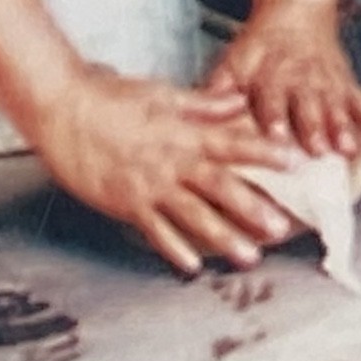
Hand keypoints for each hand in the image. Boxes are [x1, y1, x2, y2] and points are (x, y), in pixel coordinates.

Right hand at [25, 66, 302, 276]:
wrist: (64, 110)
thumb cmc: (111, 98)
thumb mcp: (162, 94)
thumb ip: (202, 104)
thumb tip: (238, 102)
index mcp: (183, 132)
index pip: (233, 142)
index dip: (266, 153)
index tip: (296, 161)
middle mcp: (172, 161)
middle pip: (220, 187)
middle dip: (253, 208)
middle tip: (282, 227)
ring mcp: (149, 186)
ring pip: (193, 216)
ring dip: (224, 237)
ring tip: (249, 256)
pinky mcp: (126, 204)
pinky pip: (155, 231)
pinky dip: (174, 249)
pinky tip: (193, 266)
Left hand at [209, 0, 360, 160]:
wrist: (296, 9)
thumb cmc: (261, 43)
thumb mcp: (234, 59)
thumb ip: (218, 88)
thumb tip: (196, 112)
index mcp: (272, 76)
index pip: (272, 99)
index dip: (275, 117)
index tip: (278, 135)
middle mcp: (302, 80)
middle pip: (309, 105)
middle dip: (315, 127)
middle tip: (320, 150)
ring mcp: (327, 82)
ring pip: (337, 106)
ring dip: (344, 127)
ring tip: (351, 148)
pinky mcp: (346, 83)